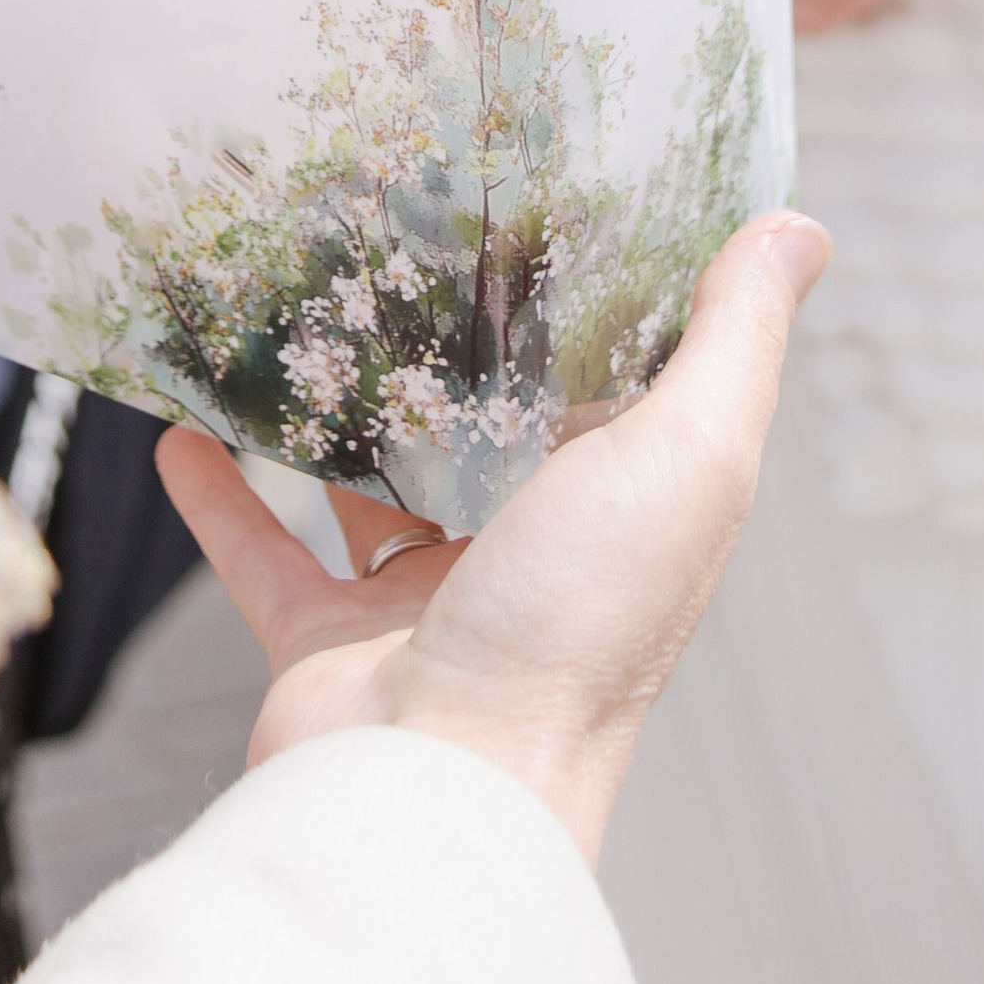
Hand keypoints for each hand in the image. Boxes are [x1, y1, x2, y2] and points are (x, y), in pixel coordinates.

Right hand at [157, 209, 829, 866]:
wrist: (438, 795)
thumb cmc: (576, 634)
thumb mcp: (686, 461)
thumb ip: (731, 345)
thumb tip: (799, 228)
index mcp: (618, 512)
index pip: (607, 383)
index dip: (585, 295)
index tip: (542, 188)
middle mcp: (528, 557)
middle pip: (482, 425)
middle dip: (446, 341)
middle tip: (389, 225)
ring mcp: (423, 604)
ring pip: (372, 482)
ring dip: (333, 408)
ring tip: (286, 307)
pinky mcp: (326, 641)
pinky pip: (264, 551)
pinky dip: (223, 491)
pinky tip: (183, 425)